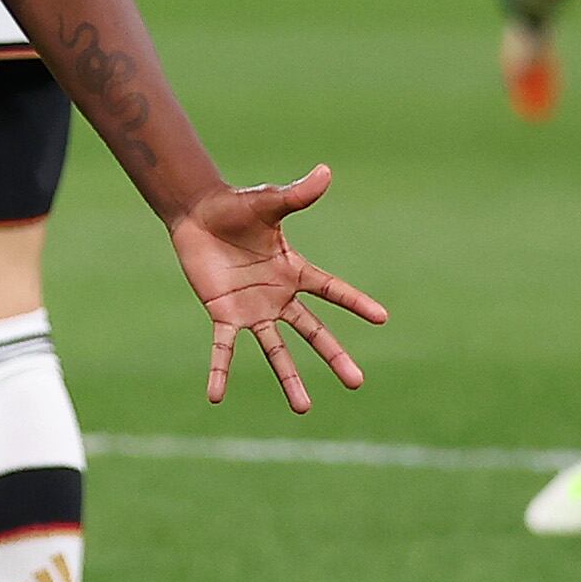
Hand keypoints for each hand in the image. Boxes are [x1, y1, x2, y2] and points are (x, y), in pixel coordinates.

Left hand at [169, 165, 386, 412]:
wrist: (198, 215)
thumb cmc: (236, 207)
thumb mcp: (268, 202)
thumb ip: (296, 195)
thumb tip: (326, 171)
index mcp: (294, 270)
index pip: (331, 290)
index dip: (355, 302)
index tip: (383, 317)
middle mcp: (279, 296)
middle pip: (313, 332)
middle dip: (334, 356)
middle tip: (357, 383)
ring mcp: (252, 309)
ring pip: (276, 350)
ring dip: (288, 379)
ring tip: (303, 410)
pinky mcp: (223, 315)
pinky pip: (224, 348)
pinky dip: (220, 371)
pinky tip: (216, 397)